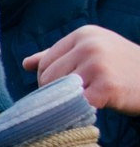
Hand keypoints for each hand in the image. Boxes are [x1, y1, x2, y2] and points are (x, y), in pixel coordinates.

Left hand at [23, 26, 139, 115]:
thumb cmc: (121, 68)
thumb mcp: (92, 52)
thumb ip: (58, 56)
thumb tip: (26, 63)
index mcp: (83, 35)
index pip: (44, 63)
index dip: (48, 81)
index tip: (66, 88)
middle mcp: (89, 46)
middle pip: (46, 78)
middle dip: (54, 93)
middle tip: (76, 98)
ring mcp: (98, 65)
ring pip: (56, 92)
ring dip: (66, 102)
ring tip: (87, 100)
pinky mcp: (106, 87)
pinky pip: (74, 105)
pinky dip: (76, 112)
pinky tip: (92, 109)